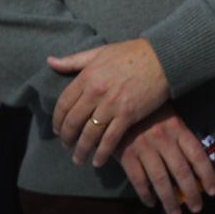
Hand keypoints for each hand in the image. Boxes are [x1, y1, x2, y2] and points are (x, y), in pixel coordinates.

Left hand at [48, 39, 169, 166]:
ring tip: (78, 159)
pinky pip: (110, 139)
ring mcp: (112, 105)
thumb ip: (74, 60)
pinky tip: (97, 161)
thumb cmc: (133, 53)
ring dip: (81, 150)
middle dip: (67, 137)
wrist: (164, 57)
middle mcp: (96, 92)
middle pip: (73, 122)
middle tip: (66, 145)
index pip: (63, 104)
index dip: (57, 120)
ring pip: (89, 134)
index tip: (58, 129)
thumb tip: (50, 62)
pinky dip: (102, 153)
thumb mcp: (100, 52)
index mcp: (87, 77)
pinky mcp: (128, 115)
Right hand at [114, 104, 214, 213]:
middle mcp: (163, 139)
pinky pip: (138, 180)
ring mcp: (144, 148)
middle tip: (197, 208)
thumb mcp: (171, 119)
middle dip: (191, 193)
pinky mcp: (127, 155)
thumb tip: (199, 165)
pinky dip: (145, 194)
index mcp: (178, 129)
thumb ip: (183, 139)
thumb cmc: (151, 112)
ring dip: (169, 200)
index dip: (207, 175)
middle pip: (181, 171)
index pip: (198, 155)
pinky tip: (151, 203)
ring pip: (160, 180)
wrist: (120, 104)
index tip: (214, 191)